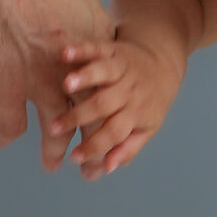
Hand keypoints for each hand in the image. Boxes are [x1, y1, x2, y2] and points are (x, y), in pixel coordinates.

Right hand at [0, 0, 113, 167]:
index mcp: (93, 35)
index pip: (109, 75)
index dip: (107, 90)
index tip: (103, 101)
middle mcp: (77, 69)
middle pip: (95, 113)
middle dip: (96, 137)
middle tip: (94, 156)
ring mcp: (42, 84)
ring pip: (59, 132)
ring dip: (57, 150)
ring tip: (55, 163)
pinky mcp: (7, 91)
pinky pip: (10, 125)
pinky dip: (5, 134)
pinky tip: (0, 141)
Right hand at [48, 34, 184, 177]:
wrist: (162, 62)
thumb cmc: (148, 102)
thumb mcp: (145, 127)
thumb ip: (126, 149)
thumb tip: (105, 169)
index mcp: (136, 113)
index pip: (115, 132)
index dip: (95, 146)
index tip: (74, 158)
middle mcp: (129, 90)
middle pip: (104, 105)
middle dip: (79, 116)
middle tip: (53, 128)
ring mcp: (122, 68)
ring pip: (104, 73)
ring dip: (85, 78)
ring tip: (65, 86)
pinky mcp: (113, 49)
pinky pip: (98, 48)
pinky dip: (82, 49)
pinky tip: (65, 53)